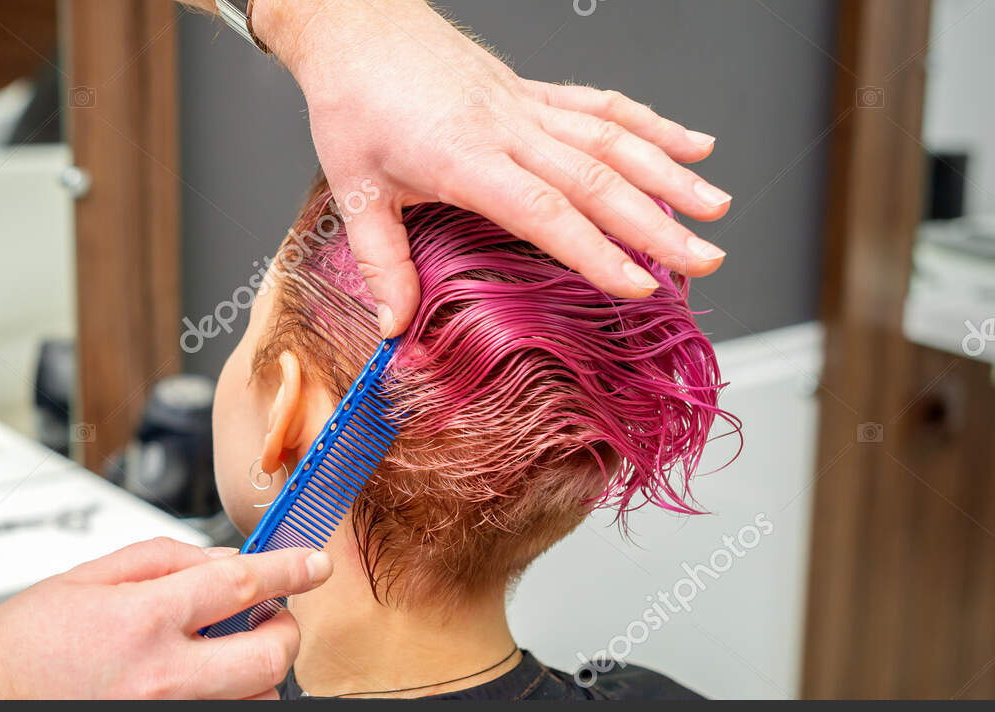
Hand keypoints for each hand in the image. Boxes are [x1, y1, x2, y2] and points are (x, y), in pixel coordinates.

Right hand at [0, 538, 330, 698]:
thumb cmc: (17, 650)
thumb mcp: (82, 579)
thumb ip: (159, 560)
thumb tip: (220, 559)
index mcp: (141, 620)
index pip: (241, 585)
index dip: (288, 568)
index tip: (312, 563)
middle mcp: (161, 679)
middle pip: (269, 657)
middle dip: (282, 630)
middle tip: (268, 616)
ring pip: (256, 701)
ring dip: (255, 672)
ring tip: (218, 654)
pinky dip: (226, 703)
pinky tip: (196, 684)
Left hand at [256, 0, 731, 335]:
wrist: (355, 27)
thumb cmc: (352, 104)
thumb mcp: (354, 190)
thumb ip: (382, 262)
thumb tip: (394, 326)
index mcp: (463, 157)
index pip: (544, 210)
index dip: (595, 250)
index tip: (638, 283)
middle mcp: (506, 128)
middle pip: (596, 179)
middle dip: (656, 224)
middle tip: (704, 260)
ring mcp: (524, 106)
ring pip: (611, 138)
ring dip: (669, 173)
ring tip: (716, 210)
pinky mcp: (530, 90)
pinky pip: (600, 106)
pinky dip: (651, 124)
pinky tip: (694, 145)